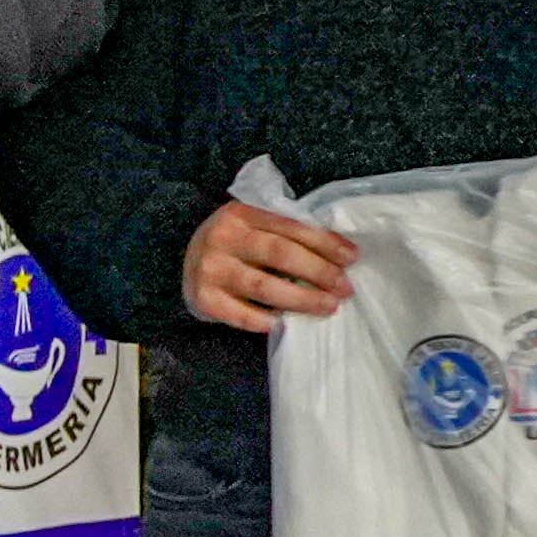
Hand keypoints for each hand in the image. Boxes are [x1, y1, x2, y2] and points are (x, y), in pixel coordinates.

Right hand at [183, 197, 359, 330]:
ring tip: (328, 306)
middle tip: (345, 287)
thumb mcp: (254, 227)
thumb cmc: (234, 246)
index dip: (324, 243)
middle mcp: (222, 237)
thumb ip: (286, 232)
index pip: (290, 227)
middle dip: (319, 271)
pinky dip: (265, 320)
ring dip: (302, 298)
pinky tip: (285, 323)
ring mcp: (210, 268)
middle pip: (280, 255)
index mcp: (240, 213)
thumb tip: (339, 252)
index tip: (351, 257)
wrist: (185, 263)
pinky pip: (240, 314)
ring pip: (264, 286)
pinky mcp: (203, 298)